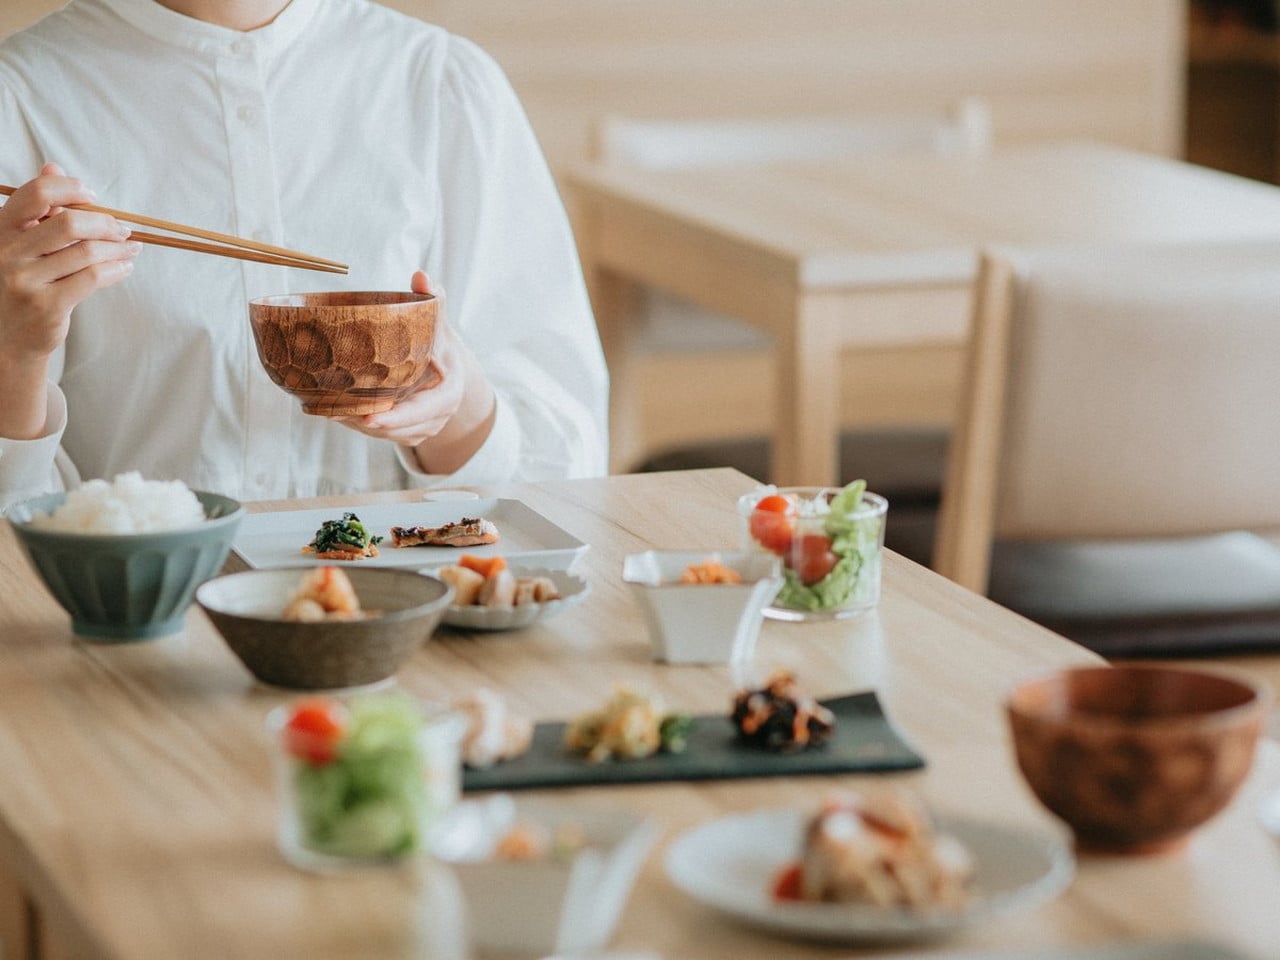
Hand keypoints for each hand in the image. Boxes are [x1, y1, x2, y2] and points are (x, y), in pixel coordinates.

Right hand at [0, 163, 140, 439]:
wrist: (7, 338)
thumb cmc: (20, 283)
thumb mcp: (21, 244)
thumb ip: (37, 210)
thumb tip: (52, 167)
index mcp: (0, 230)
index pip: (35, 194)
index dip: (70, 189)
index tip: (92, 197)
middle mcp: (7, 253)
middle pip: (69, 223)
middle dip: (105, 223)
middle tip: (122, 228)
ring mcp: (25, 281)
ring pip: (87, 252)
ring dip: (118, 247)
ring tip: (131, 248)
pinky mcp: (47, 306)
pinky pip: (92, 278)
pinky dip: (115, 269)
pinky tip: (124, 267)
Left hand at [333, 271, 496, 472]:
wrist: (449, 370)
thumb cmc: (441, 343)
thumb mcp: (440, 323)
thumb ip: (432, 301)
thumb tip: (421, 276)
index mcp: (449, 393)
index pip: (425, 410)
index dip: (399, 417)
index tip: (371, 418)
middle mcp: (437, 416)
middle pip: (400, 428)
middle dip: (367, 424)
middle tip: (336, 413)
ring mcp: (422, 428)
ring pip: (386, 434)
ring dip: (358, 425)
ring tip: (328, 411)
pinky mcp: (406, 432)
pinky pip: (380, 433)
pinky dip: (358, 424)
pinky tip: (334, 411)